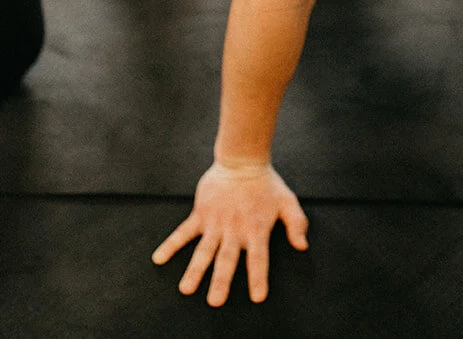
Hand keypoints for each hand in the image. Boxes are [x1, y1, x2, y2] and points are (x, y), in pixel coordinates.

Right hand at [152, 161, 309, 305]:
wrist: (242, 160)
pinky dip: (171, 245)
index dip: (258, 277)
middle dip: (221, 281)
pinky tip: (159, 258)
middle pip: (227, 259)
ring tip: (186, 289)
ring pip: (204, 250)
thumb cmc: (267, 184)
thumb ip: (296, 224)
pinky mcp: (200, 214)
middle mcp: (234, 230)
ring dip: (195, 270)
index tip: (257, 297)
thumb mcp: (287, 202)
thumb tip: (302, 246)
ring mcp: (215, 223)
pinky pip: (183, 232)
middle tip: (215, 302)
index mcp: (256, 229)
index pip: (258, 258)